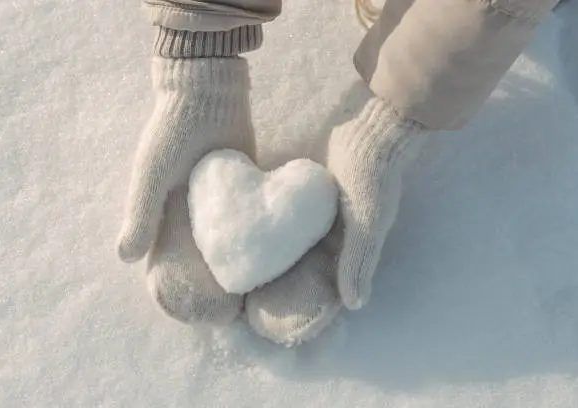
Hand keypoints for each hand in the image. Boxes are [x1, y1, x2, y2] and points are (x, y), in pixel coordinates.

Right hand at [117, 57, 255, 323]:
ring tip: (251, 287)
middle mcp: (191, 206)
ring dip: (235, 256)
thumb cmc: (172, 133)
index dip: (176, 278)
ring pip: (226, 235)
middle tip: (227, 304)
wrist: (207, 91)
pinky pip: (248, 214)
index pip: (168, 251)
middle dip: (210, 274)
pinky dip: (254, 232)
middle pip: (200, 248)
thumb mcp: (152, 174)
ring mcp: (219, 196)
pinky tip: (269, 254)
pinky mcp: (244, 184)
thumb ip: (140, 213)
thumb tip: (124, 259)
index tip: (190, 305)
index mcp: (164, 207)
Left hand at [246, 98, 427, 343]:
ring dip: (254, 248)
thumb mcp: (370, 217)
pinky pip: (270, 208)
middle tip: (230, 291)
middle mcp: (322, 233)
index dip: (292, 300)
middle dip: (264, 278)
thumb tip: (354, 305)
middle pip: (289, 264)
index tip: (261, 315)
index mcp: (341, 247)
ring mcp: (306, 212)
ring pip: (276, 237)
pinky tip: (226, 223)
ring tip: (220, 262)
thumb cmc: (374, 173)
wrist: (372, 123)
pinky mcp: (294, 190)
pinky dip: (253, 216)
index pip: (314, 283)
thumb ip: (362, 256)